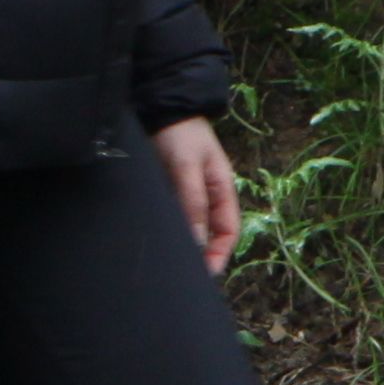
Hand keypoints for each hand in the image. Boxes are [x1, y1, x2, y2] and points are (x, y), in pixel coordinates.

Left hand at [156, 120, 241, 275]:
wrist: (160, 109)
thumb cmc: (181, 134)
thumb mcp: (189, 167)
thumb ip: (193, 202)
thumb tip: (198, 241)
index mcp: (222, 192)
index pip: (228, 232)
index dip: (220, 254)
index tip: (206, 274)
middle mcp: (206, 196)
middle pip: (208, 234)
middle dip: (200, 255)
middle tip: (183, 275)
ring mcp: (186, 194)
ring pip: (188, 227)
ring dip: (182, 243)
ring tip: (168, 264)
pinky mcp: (166, 190)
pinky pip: (170, 215)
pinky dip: (166, 229)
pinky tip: (155, 240)